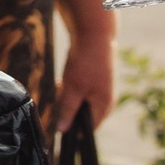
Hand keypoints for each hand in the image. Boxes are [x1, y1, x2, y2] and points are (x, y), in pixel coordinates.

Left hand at [52, 0, 117, 133]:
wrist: (93, 34)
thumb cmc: (85, 63)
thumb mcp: (73, 89)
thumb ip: (68, 110)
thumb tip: (63, 130)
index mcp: (104, 107)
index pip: (88, 130)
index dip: (73, 130)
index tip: (58, 126)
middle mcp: (106, 101)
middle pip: (84, 116)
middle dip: (69, 111)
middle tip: (59, 98)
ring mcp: (101, 90)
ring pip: (81, 103)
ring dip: (69, 98)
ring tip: (63, 85)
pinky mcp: (96, 80)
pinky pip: (82, 92)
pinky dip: (72, 89)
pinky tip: (65, 79)